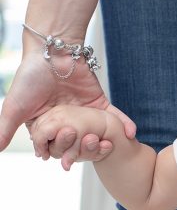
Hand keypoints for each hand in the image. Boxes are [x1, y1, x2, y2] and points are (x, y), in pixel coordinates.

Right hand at [0, 50, 134, 156]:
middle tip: (82, 143)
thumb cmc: (30, 76)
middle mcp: (68, 124)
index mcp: (48, 127)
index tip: (63, 159)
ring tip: (107, 145)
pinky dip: (124, 124)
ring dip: (103, 142)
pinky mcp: (100, 105)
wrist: (52, 51)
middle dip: (82, 148)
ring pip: (97, 135)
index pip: (56, 147)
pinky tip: (131, 133)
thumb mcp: (15, 106)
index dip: (60, 153)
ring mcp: (86, 116)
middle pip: (78, 145)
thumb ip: (5, 128)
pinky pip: (115, 117)